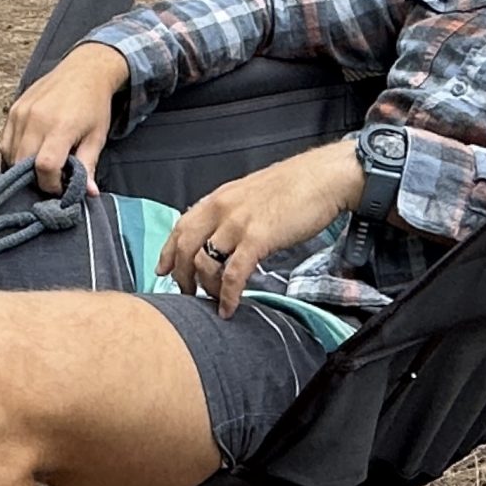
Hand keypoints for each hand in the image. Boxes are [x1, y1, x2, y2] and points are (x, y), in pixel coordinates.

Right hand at [0, 42, 127, 194]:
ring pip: (11, 155)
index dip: (51, 184)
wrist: (83, 71)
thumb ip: (88, 166)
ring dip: (24, 168)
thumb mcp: (96, 137)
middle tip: (52, 178)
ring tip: (42, 166)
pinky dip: (15, 154)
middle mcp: (36, 118)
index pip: (45, 167)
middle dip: (37, 179)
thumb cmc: (93, 105)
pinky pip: (6, 142)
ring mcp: (21, 113)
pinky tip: (30, 155)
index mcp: (61, 126)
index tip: (60, 186)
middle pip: (24, 164)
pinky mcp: (14, 110)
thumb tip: (88, 194)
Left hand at [157, 141, 363, 317]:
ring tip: (214, 301)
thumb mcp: (251, 194)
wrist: (323, 177)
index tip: (162, 270)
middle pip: (185, 248)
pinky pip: (233, 274)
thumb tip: (223, 236)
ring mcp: (237, 223)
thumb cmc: (294, 186)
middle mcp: (221, 209)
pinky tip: (229, 308)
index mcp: (219, 198)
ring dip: (206, 288)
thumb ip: (232, 213)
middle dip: (182, 276)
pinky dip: (228, 295)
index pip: (181, 226)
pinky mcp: (257, 238)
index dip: (168, 252)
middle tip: (187, 294)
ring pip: (205, 263)